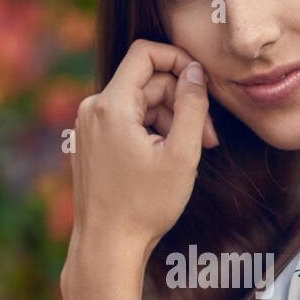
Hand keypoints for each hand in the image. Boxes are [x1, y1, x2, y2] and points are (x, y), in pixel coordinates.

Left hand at [68, 38, 218, 261]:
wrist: (107, 247)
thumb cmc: (144, 206)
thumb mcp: (181, 155)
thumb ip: (192, 107)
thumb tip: (196, 72)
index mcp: (111, 106)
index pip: (146, 53)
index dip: (179, 60)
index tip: (203, 84)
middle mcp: (93, 109)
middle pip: (147, 82)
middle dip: (182, 102)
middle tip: (209, 137)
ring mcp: (89, 127)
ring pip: (140, 104)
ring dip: (170, 120)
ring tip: (191, 154)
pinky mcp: (92, 143)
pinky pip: (128, 121)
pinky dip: (152, 132)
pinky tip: (168, 160)